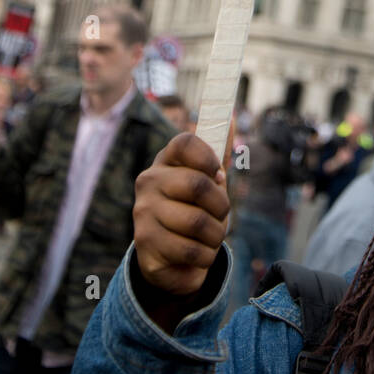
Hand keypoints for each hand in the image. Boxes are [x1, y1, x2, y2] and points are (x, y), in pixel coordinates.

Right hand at [133, 132, 229, 298]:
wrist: (170, 256)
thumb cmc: (195, 209)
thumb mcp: (209, 182)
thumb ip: (219, 152)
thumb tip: (230, 117)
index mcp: (165, 160)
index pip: (185, 143)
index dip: (209, 158)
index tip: (218, 175)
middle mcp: (148, 182)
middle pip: (198, 185)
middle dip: (221, 207)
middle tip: (219, 216)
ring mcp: (143, 213)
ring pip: (198, 223)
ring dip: (215, 236)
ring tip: (208, 237)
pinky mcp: (145, 244)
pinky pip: (191, 251)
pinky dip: (206, 256)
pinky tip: (197, 254)